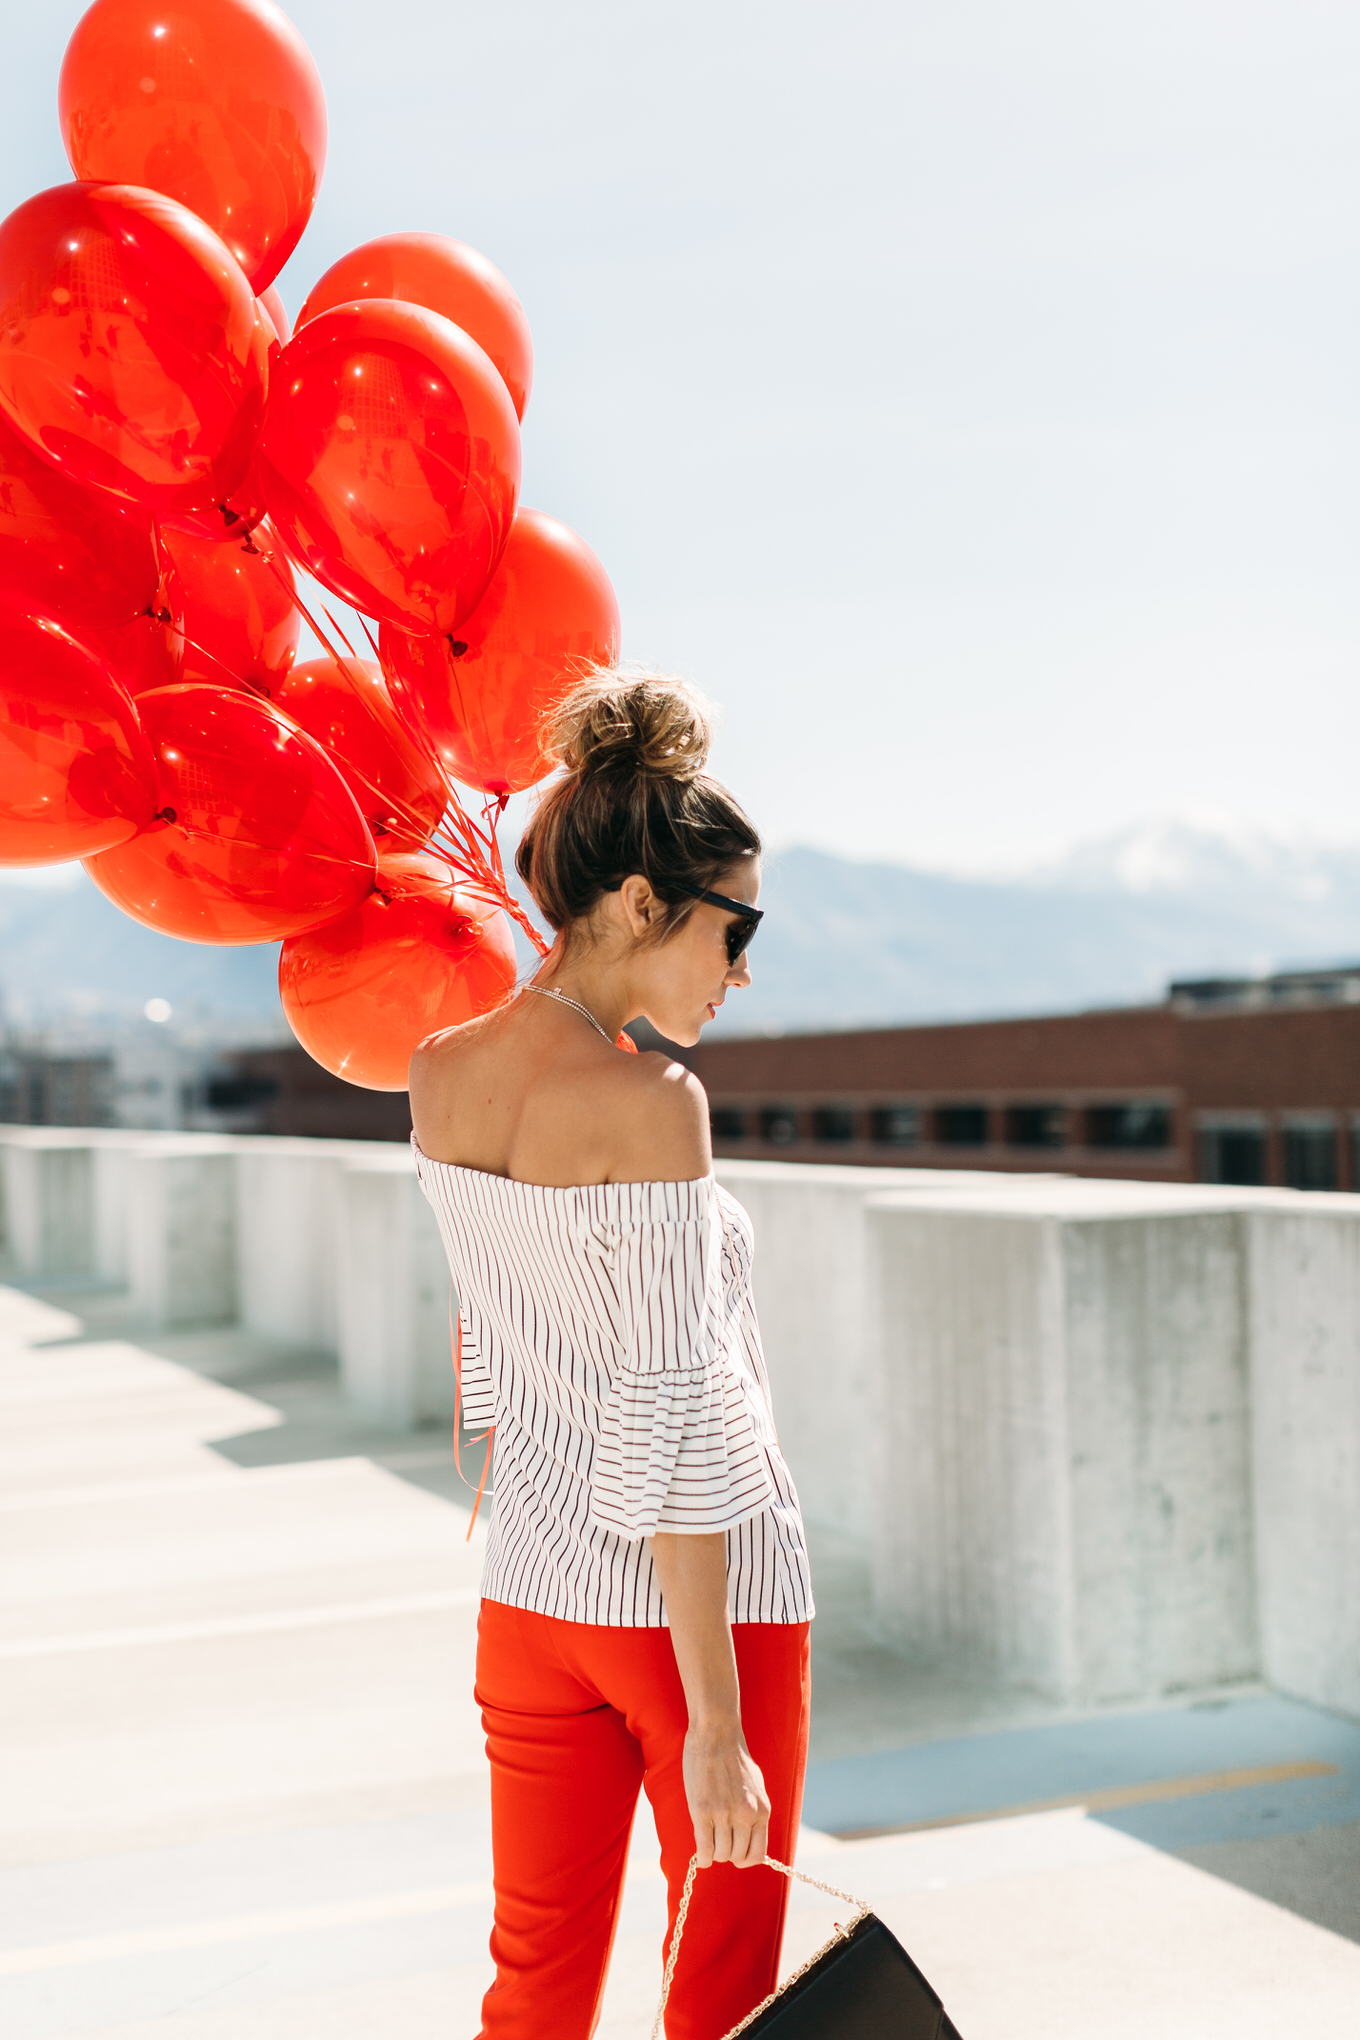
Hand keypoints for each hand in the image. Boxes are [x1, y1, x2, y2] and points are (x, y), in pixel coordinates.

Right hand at [683, 1720, 769, 1868]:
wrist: (716, 1733)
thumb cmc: (733, 1757)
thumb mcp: (755, 1786)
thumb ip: (754, 1811)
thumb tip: (748, 1835)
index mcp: (762, 1810)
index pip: (758, 1854)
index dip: (744, 1858)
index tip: (735, 1851)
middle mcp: (746, 1815)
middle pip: (736, 1857)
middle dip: (727, 1854)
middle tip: (718, 1841)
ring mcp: (724, 1814)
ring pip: (720, 1855)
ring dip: (713, 1853)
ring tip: (708, 1840)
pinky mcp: (702, 1811)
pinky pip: (704, 1849)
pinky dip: (702, 1857)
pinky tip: (700, 1854)